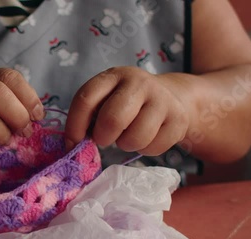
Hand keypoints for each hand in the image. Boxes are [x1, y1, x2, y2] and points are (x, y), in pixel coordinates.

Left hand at [65, 67, 193, 154]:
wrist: (172, 96)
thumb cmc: (127, 103)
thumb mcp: (105, 100)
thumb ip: (88, 117)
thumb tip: (73, 146)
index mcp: (113, 76)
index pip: (85, 100)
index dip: (74, 126)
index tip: (72, 143)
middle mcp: (138, 83)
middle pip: (112, 120)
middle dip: (103, 138)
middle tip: (105, 139)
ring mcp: (161, 99)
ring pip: (134, 138)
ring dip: (125, 145)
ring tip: (127, 137)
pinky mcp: (178, 119)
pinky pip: (153, 148)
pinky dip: (145, 150)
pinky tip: (146, 138)